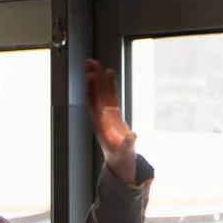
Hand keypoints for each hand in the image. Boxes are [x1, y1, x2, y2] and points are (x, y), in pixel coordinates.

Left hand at [86, 60, 136, 179]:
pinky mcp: (113, 112)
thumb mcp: (125, 153)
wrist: (121, 161)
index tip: (90, 77)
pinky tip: (109, 72)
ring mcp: (106, 113)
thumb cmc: (122, 158)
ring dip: (97, 78)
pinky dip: (109, 84)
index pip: (94, 104)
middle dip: (92, 78)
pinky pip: (110, 95)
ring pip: (100, 92)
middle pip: (94, 94)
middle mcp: (100, 116)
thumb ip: (128, 143)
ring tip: (94, 62)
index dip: (92, 90)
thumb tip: (133, 136)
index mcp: (100, 125)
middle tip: (89, 62)